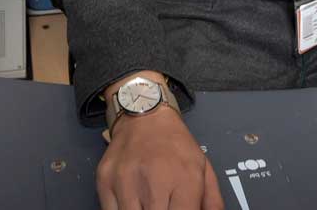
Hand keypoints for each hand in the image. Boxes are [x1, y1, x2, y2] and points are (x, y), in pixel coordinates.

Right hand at [97, 98, 223, 209]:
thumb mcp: (203, 168)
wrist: (143, 114)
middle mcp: (155, 181)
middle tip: (163, 205)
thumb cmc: (174, 143)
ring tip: (148, 203)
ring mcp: (126, 182)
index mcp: (185, 179)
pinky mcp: (105, 182)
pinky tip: (132, 203)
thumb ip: (211, 201)